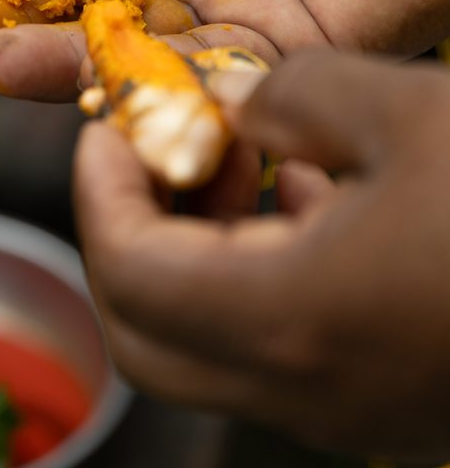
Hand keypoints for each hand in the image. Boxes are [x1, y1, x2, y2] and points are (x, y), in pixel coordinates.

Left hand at [75, 49, 449, 459]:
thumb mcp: (401, 106)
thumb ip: (289, 94)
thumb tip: (229, 101)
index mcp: (290, 320)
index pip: (127, 269)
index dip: (99, 186)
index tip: (113, 120)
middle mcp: (303, 389)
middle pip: (144, 330)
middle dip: (127, 228)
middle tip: (159, 147)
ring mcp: (345, 407)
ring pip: (204, 342)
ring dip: (190, 247)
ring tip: (237, 158)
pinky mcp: (383, 396)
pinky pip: (275, 344)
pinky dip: (253, 270)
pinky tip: (308, 194)